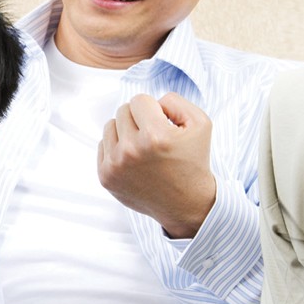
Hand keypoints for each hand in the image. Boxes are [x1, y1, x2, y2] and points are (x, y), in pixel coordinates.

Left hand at [98, 92, 216, 237]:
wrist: (187, 204)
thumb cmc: (193, 161)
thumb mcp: (200, 124)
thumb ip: (175, 100)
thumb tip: (151, 100)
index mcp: (155, 136)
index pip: (139, 100)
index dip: (153, 109)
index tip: (163, 124)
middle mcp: (132, 150)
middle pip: (122, 110)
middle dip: (139, 118)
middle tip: (154, 137)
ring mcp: (115, 165)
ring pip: (110, 125)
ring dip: (126, 131)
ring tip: (144, 147)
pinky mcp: (105, 176)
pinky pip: (103, 144)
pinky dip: (117, 147)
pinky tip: (134, 160)